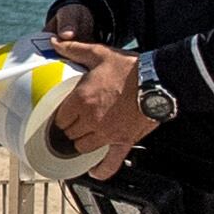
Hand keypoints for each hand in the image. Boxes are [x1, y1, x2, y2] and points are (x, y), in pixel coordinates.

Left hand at [50, 38, 154, 172]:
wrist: (158, 80)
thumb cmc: (129, 68)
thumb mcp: (99, 54)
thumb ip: (75, 49)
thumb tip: (56, 42)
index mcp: (81, 100)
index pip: (60, 118)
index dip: (59, 117)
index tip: (62, 114)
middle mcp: (91, 120)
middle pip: (69, 134)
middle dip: (68, 130)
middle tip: (71, 124)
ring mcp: (107, 133)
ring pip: (83, 148)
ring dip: (80, 144)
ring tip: (81, 138)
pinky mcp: (123, 141)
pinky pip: (110, 163)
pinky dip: (101, 170)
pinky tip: (94, 171)